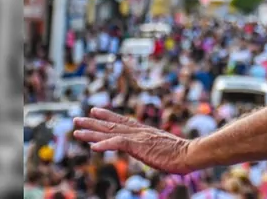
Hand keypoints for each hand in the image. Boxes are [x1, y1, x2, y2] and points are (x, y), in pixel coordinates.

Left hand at [73, 108, 193, 173]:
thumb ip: (153, 147)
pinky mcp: (139, 145)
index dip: (107, 116)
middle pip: (112, 125)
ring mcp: (139, 137)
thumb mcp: (163, 148)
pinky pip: (118, 144)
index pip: (122, 121)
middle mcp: (139, 131)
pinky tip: (92, 147)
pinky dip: (104, 144)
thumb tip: (154, 152)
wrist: (190, 154)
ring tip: (76, 130)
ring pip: (110, 133)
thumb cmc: (182, 154)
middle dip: (93, 122)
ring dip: (92, 132)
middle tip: (77, 119)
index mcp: (144, 131)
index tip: (94, 111)